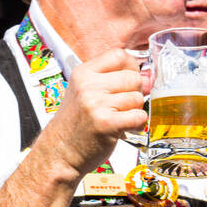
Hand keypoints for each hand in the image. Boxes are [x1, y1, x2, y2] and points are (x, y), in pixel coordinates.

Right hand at [39, 48, 147, 180]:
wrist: (59, 152)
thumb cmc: (75, 124)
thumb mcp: (83, 92)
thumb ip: (110, 79)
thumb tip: (148, 76)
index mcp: (83, 73)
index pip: (119, 55)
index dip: (130, 67)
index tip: (126, 81)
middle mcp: (88, 86)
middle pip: (133, 77)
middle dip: (134, 92)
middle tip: (120, 106)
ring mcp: (96, 104)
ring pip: (137, 98)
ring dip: (134, 111)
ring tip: (118, 119)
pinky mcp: (106, 123)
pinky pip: (139, 116)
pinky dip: (137, 124)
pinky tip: (124, 128)